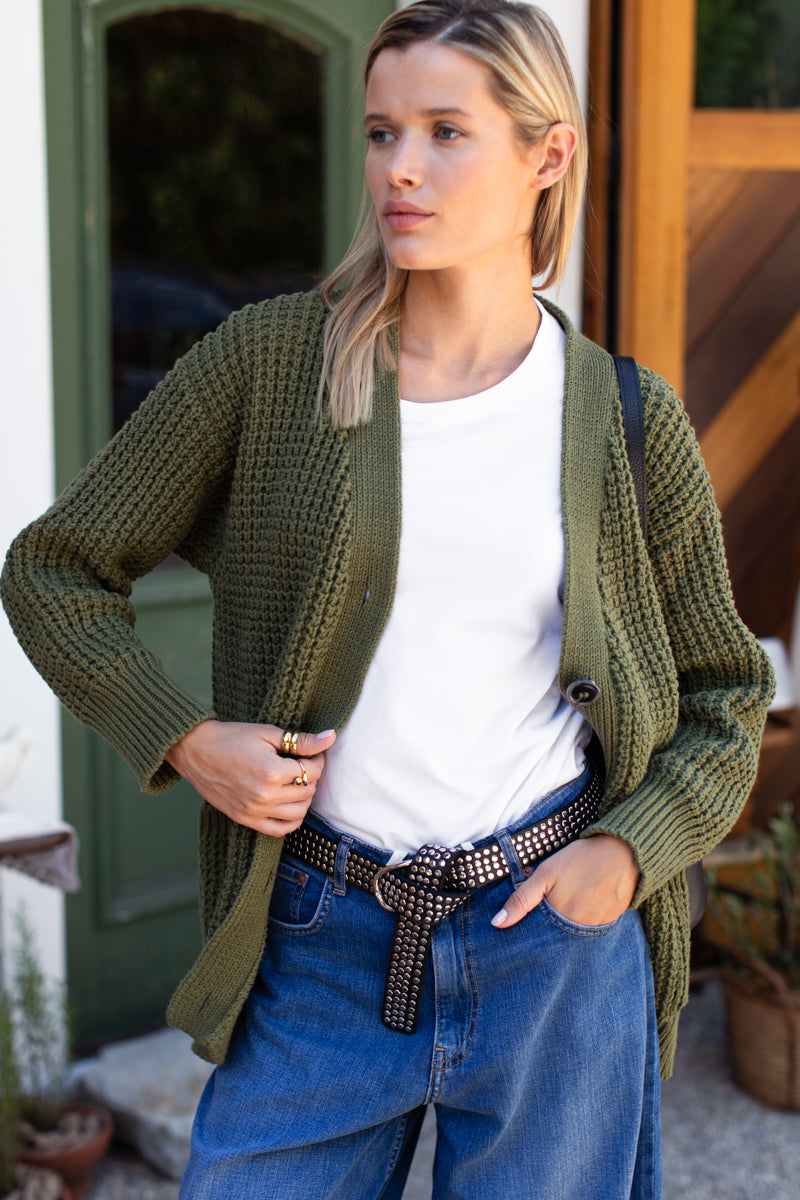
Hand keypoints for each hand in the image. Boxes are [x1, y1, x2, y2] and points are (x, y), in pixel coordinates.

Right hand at [165, 720, 335, 836]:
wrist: (196, 751)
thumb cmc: (231, 738)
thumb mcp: (267, 733)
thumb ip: (301, 740)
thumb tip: (330, 738)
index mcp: (271, 771)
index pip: (313, 770)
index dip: (318, 759)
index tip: (311, 753)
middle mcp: (264, 795)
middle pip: (307, 791)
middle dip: (311, 776)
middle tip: (303, 764)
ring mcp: (254, 811)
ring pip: (298, 813)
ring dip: (304, 798)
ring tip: (296, 782)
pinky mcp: (245, 819)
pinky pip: (279, 830)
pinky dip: (291, 820)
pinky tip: (289, 804)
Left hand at [491, 834, 639, 927]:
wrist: (624, 851)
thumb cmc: (581, 858)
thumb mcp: (546, 873)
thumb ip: (522, 899)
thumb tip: (497, 923)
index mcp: (561, 917)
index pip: (539, 937)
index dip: (531, 930)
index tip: (526, 924)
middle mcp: (579, 929)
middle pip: (556, 937)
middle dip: (549, 929)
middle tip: (552, 905)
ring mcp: (597, 927)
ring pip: (573, 934)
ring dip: (567, 924)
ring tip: (569, 901)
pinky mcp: (611, 922)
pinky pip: (591, 928)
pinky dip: (584, 920)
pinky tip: (583, 902)